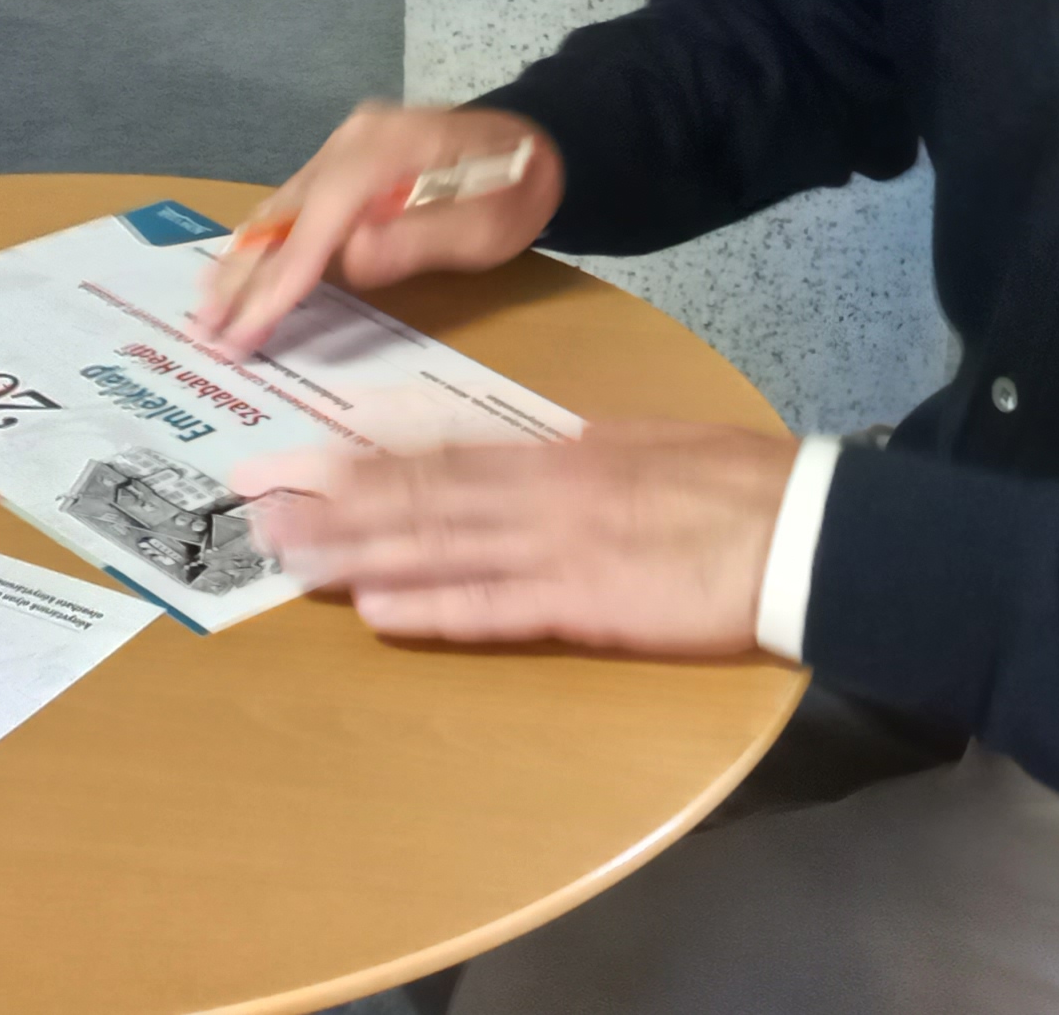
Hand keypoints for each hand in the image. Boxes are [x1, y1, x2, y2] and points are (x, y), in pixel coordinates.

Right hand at [189, 102, 561, 354]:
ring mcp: (346, 144)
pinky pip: (294, 201)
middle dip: (243, 277)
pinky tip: (237, 266)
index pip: (316, 225)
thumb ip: (421, 239)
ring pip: (279, 207)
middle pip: (283, 214)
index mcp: (385, 151)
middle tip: (205, 330)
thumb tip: (352, 259)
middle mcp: (354, 140)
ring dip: (243, 260)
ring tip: (206, 306)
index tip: (244, 330)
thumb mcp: (489, 225)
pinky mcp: (346, 156)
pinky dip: (264, 239)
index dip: (278, 283)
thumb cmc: (519, 188)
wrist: (538, 140)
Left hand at [230, 422, 794, 654]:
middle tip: (256, 501)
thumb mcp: (644, 446)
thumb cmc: (737, 486)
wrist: (802, 528)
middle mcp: (543, 489)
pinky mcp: (586, 601)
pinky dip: (432, 609)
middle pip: (418, 494)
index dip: (365, 459)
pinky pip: (493, 607)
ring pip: (437, 544)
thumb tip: (519, 462)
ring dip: (357, 552)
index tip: (302, 460)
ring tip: (287, 556)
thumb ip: (575, 457)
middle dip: (331, 500)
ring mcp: (559, 544)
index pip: (442, 452)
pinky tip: (378, 612)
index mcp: (559, 451)